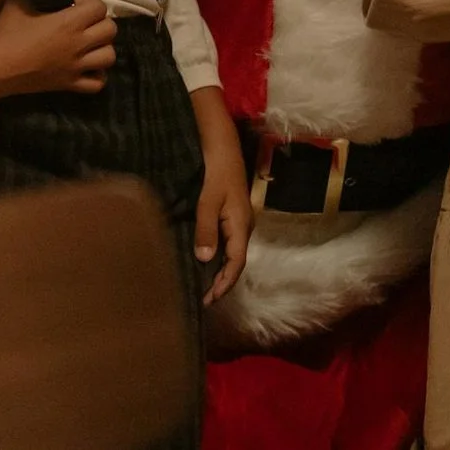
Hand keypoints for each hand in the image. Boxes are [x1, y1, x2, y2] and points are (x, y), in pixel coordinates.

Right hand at [0, 0, 119, 103]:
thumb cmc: (6, 32)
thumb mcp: (17, 0)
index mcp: (69, 22)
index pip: (100, 7)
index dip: (90, 3)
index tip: (76, 5)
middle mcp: (78, 44)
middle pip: (110, 31)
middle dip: (100, 23)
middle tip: (85, 23)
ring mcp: (75, 67)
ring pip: (109, 57)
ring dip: (102, 48)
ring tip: (89, 45)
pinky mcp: (68, 85)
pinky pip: (97, 84)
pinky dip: (97, 75)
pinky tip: (87, 67)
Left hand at [188, 88, 249, 302]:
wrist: (224, 149)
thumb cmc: (216, 174)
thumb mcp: (207, 202)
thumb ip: (206, 230)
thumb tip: (204, 260)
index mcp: (241, 226)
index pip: (237, 263)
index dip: (225, 283)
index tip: (211, 299)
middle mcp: (244, 227)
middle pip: (237, 262)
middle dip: (223, 282)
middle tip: (206, 299)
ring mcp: (240, 222)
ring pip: (233, 254)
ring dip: (221, 271)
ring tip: (206, 287)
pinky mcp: (233, 217)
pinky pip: (229, 244)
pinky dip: (220, 258)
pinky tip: (209, 262)